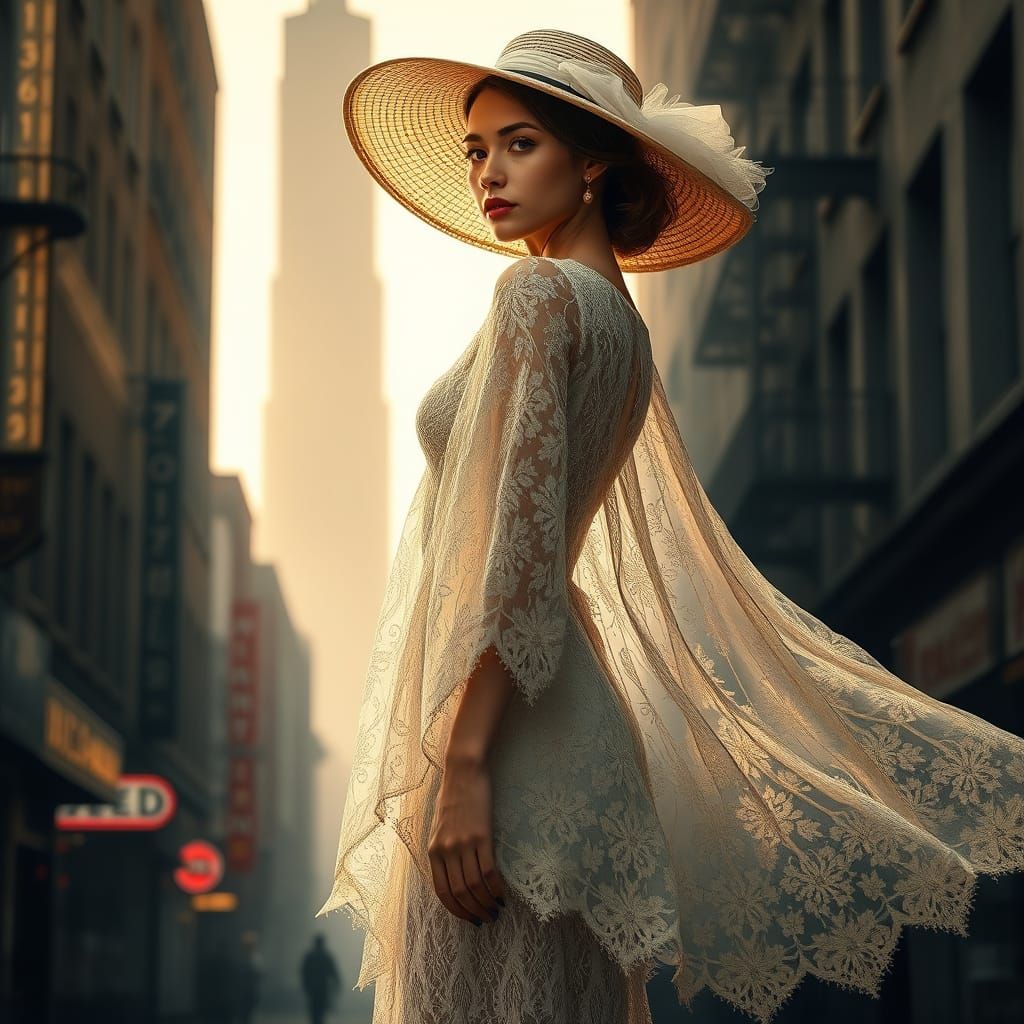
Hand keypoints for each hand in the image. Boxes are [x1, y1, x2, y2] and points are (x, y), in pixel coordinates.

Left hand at [427, 756, 507, 924]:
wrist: (463, 772)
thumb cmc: (452, 797)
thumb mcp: (439, 827)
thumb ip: (443, 851)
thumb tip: (453, 875)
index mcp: (433, 850)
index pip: (442, 891)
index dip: (456, 910)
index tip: (469, 919)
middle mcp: (446, 850)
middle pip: (460, 893)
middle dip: (474, 911)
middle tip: (487, 919)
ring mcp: (463, 843)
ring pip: (474, 886)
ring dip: (486, 903)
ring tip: (496, 910)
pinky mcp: (481, 836)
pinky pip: (488, 871)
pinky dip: (496, 888)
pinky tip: (503, 894)